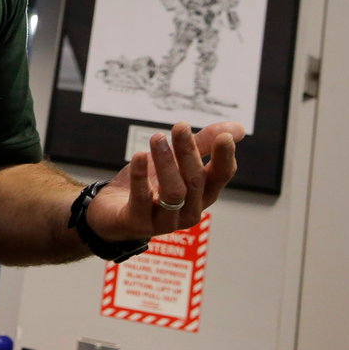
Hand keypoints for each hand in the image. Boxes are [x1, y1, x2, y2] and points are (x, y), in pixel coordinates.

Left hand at [85, 122, 244, 241]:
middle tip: (180, 126)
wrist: (110, 212)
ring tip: (157, 138)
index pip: (220, 177)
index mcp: (202, 195)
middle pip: (195, 181)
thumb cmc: (148, 186)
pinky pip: (142, 199)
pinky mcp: (138, 223)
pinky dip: (141, 176)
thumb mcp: (175, 162)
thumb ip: (202, 145)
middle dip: (188, 152)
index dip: (224, 158)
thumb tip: (238, 129)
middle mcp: (189, 210)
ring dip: (166, 163)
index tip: (225, 137)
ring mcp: (164, 221)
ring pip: (173, 192)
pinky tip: (139, 156)